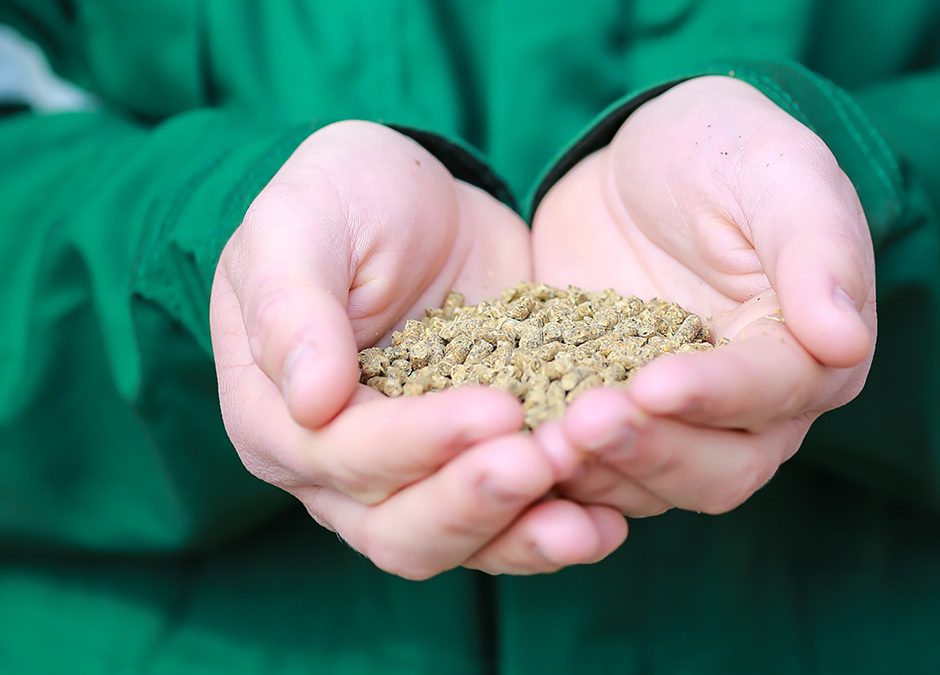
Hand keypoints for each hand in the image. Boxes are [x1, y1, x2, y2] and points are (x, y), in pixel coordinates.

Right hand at [210, 121, 625, 577]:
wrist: (418, 200)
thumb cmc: (340, 200)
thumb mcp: (299, 225)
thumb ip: (292, 306)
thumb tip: (310, 401)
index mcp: (278, 418)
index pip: (344, 455)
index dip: (418, 442)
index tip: (497, 409)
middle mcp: (338, 471)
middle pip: (398, 529)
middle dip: (474, 504)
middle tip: (542, 464)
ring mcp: (414, 476)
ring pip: (460, 543)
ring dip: (523, 536)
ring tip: (589, 523)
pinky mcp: (477, 464)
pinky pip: (512, 520)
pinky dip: (556, 525)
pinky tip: (609, 519)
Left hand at [531, 76, 876, 516]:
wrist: (638, 164)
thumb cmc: (723, 150)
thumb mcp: (775, 171)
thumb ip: (817, 247)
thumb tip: (844, 338)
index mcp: (808, 353)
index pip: (774, 393)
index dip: (718, 396)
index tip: (655, 383)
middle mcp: (749, 408)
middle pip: (719, 470)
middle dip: (653, 453)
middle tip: (583, 422)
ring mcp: (674, 422)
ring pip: (651, 484)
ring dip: (599, 473)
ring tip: (537, 442)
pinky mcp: (607, 416)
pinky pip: (586, 463)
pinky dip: (553, 465)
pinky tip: (507, 446)